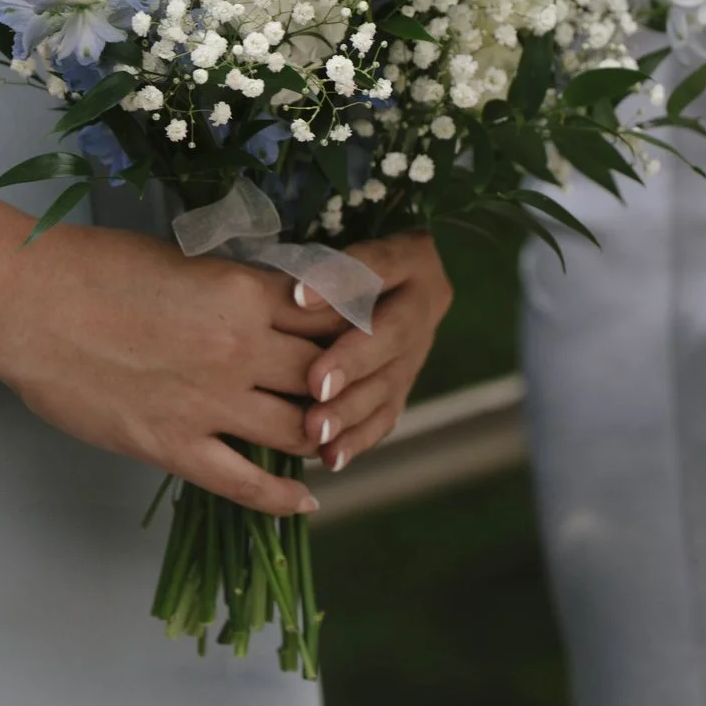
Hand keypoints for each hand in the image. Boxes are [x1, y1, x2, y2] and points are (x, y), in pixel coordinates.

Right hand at [0, 224, 348, 516]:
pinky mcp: (175, 445)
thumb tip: (270, 306)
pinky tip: (305, 503)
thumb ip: (236, 290)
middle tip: (355, 398)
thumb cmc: (94, 267)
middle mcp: (243, 350)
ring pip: (300, 431)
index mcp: (248, 293)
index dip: (352, 333)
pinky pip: (247, 484)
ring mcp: (212, 402)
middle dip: (347, 387)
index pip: (331, 317)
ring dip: (323, 437)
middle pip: (328, 376)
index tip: (360, 342)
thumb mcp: (186, 261)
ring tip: (332, 443)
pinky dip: (283, 498)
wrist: (28, 303)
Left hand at [292, 234, 454, 473]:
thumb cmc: (328, 260)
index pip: (379, 264)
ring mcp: (419, 348)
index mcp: (410, 256)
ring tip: (316, 429)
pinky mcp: (404, 385)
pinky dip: (357, 438)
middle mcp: (424, 301)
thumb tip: (281, 295)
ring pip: (390, 381)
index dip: (341, 281)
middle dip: (353, 359)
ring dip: (351, 408)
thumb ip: (311, 269)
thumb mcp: (325, 248)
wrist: (369, 287)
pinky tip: (330, 457)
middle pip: (392, 331)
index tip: (297, 296)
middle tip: (317, 383)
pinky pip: (387, 416)